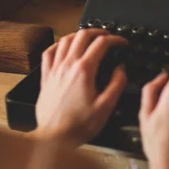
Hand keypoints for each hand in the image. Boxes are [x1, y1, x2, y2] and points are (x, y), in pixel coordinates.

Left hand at [33, 29, 126, 145]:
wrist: (54, 137)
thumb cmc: (78, 125)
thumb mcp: (106, 107)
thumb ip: (116, 84)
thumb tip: (120, 69)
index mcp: (84, 70)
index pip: (101, 43)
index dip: (115, 39)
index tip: (122, 43)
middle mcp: (68, 66)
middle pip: (82, 35)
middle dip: (98, 31)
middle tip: (108, 36)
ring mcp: (55, 70)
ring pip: (65, 40)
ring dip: (79, 35)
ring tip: (88, 38)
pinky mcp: (45, 77)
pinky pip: (48, 53)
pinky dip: (57, 45)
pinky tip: (62, 47)